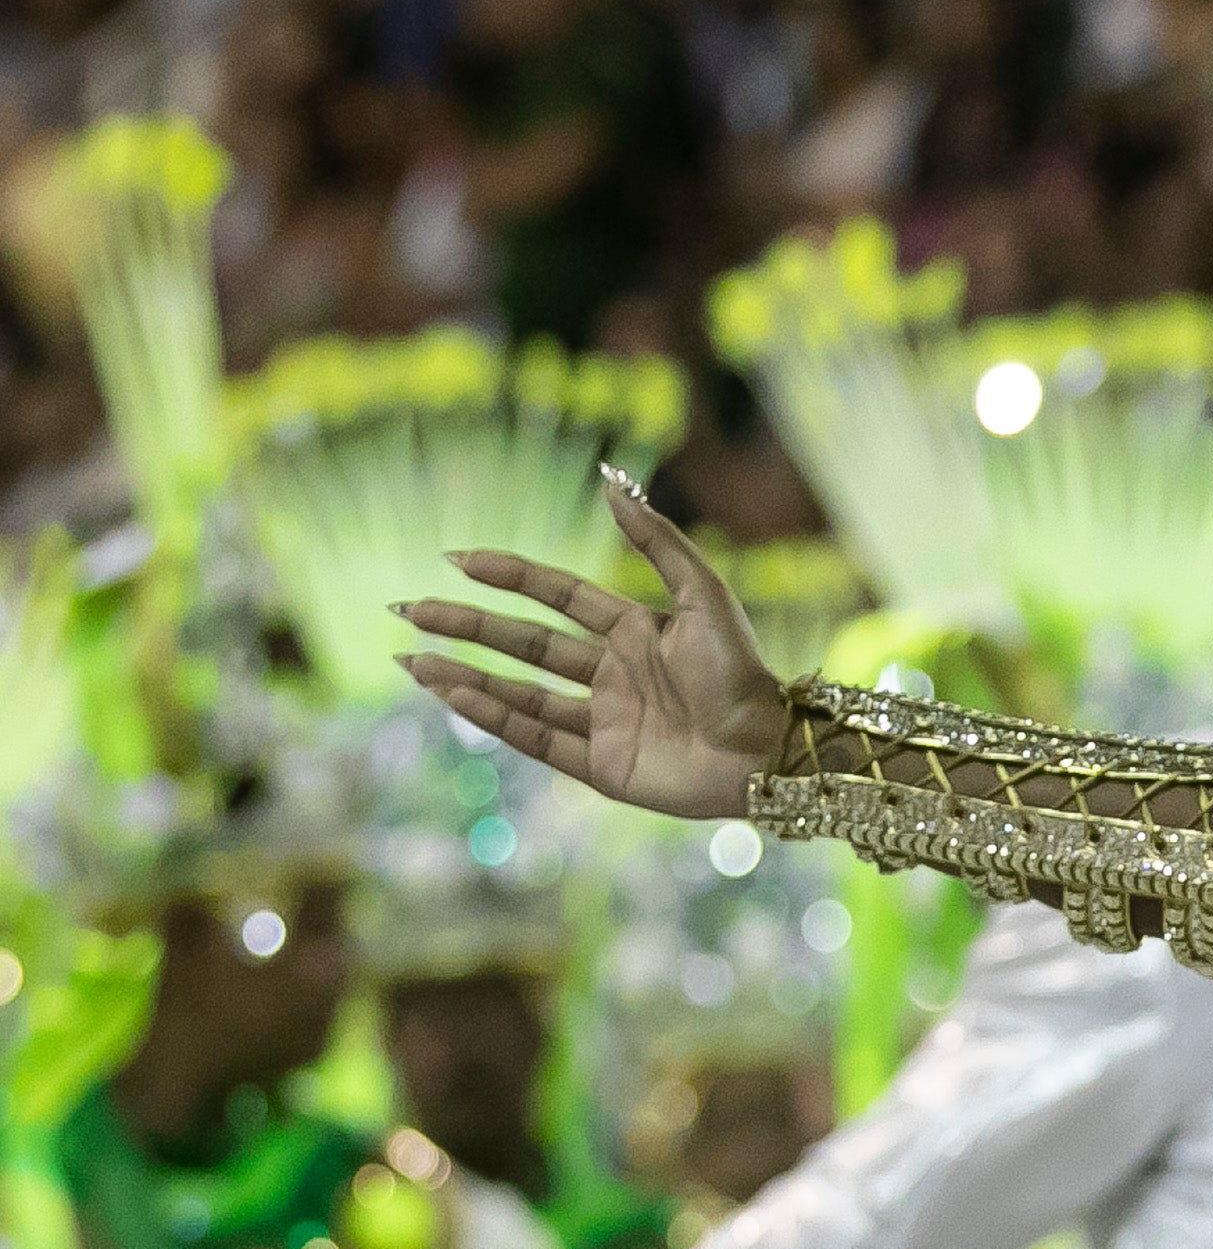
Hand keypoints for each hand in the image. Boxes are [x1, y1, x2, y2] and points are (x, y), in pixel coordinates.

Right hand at [396, 471, 787, 819]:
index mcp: (636, 631)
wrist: (765, 748)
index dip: (511, 576)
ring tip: (412, 660)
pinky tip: (453, 694)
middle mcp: (614, 674)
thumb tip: (611, 482)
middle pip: (526, 644)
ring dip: (466, 676)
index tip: (458, 558)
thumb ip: (657, 540)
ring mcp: (605, 720)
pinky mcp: (601, 765)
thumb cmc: (742, 670)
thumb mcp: (702, 594)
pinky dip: (493, 716)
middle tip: (410, 610)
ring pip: (520, 693)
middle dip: (468, 626)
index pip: (559, 597)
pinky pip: (535, 736)